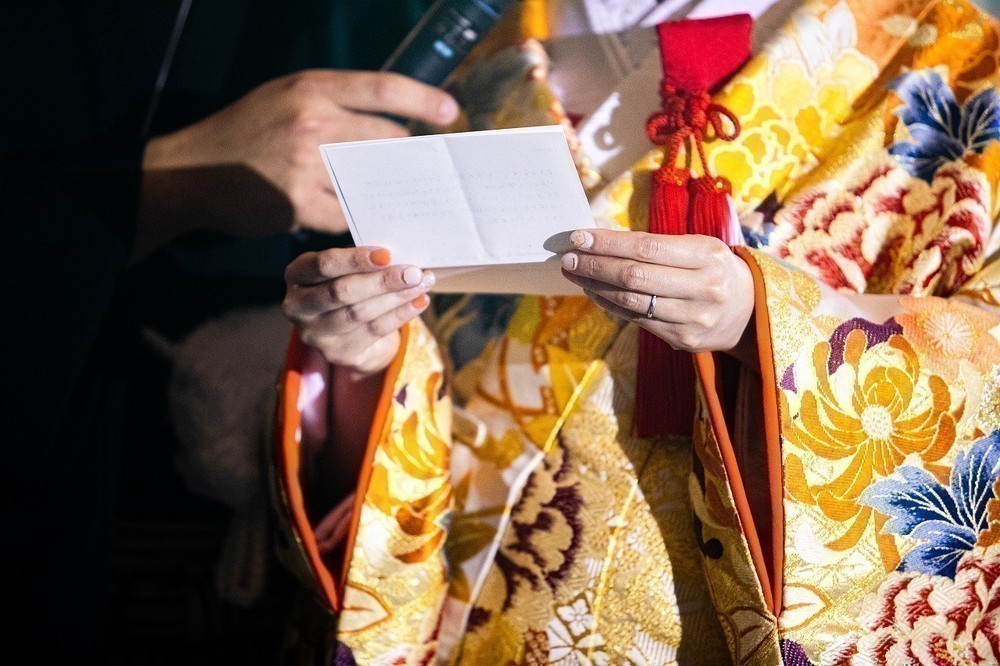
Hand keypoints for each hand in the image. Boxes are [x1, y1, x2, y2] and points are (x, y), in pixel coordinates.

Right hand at [135, 70, 458, 260]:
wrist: (192, 173)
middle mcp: (312, 122)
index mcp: (311, 88)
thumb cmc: (244, 134)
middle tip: (424, 168)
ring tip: (399, 195)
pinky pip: (346, 214)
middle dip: (407, 156)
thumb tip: (390, 124)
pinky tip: (362, 217)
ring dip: (386, 190)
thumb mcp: (284, 98)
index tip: (450, 112)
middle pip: (386, 139)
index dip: (423, 100)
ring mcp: (306, 165)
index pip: (383, 88)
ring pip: (370, 180)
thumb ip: (332, 105)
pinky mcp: (299, 204)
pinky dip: (355, 216)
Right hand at [282, 246, 434, 376]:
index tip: (387, 254)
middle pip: (342, 292)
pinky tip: (419, 302)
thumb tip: (400, 257)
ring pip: (360, 313)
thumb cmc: (347, 284)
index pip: (323, 265)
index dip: (355, 260)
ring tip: (422, 284)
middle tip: (413, 273)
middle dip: (382, 281)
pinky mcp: (337, 353)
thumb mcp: (344, 269)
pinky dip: (401, 315)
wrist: (346, 329)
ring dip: (396, 298)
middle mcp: (298, 306)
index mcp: (296, 275)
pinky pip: (374, 331)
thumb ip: (362, 262)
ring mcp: (315, 334)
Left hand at [560, 229, 753, 353]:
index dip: (608, 243)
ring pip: (632, 301)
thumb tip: (600, 241)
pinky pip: (637, 320)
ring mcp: (694, 318)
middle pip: (634, 276)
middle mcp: (704, 287)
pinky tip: (596, 293)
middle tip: (568, 258)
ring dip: (596, 286)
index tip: (579, 237)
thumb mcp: (697, 248)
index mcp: (707, 255)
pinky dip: (611, 305)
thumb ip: (656, 245)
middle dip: (595, 265)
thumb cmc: (712, 269)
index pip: (646, 247)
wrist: (750, 311)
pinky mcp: (684, 340)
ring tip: (576, 274)